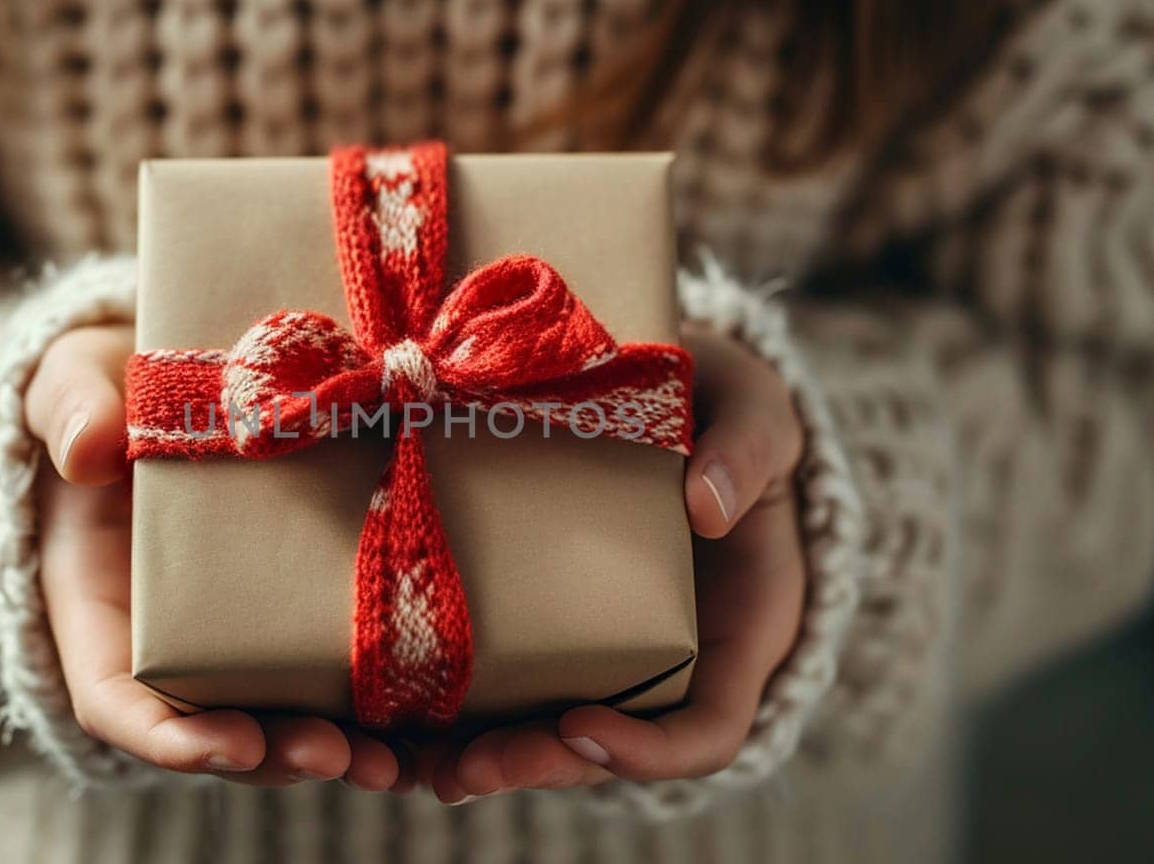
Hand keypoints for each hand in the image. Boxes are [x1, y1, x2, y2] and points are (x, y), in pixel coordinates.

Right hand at [26, 325, 408, 790]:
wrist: (164, 375)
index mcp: (101, 608)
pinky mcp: (299, 601)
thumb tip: (87, 451)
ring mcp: (238, 629)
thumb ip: (71, 411)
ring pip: (280, 715)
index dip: (169, 736)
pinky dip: (377, 704)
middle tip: (334, 756)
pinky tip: (432, 722)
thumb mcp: (72, 387)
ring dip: (335, 748)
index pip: (118, 701)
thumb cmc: (102, 393)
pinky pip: (333, 666)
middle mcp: (169, 639)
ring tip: (393, 763)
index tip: (228, 743)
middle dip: (273, 754)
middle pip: (215, 728)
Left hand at [423, 324, 806, 802]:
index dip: (649, 750)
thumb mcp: (756, 412)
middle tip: (469, 768)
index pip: (707, 730)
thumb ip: (750, 448)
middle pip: (609, 749)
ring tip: (423, 766)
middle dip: (539, 765)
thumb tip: (710, 505)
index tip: (582, 725)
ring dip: (487, 757)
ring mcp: (603, 647)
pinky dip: (457, 709)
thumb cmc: (727, 407)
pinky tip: (397, 719)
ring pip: (548, 731)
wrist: (667, 385)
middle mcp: (669, 660)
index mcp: (737, 632)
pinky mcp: (544, 617)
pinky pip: (508, 680)